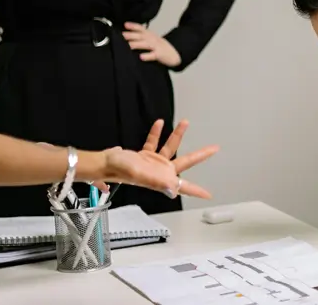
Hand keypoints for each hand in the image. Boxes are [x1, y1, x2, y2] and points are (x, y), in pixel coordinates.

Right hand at [103, 119, 217, 198]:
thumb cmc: (118, 170)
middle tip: (214, 149)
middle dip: (200, 155)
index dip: (196, 191)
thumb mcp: (138, 174)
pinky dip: (156, 133)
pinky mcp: (144, 155)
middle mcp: (160, 171)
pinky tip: (159, 123)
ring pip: (170, 147)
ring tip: (185, 122)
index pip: (183, 187)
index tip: (208, 194)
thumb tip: (174, 189)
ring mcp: (153, 163)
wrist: (103, 163)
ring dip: (177, 135)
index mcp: (161, 178)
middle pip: (185, 162)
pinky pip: (154, 142)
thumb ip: (156, 182)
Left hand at [123, 22, 181, 66]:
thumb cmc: (159, 46)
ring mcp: (156, 46)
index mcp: (149, 34)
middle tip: (122, 36)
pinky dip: (148, 56)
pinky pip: (153, 55)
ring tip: (129, 46)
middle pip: (141, 36)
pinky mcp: (160, 54)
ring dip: (137, 44)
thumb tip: (124, 36)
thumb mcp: (151, 38)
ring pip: (145, 44)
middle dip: (131, 35)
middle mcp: (152, 39)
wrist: (174, 53)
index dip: (133, 26)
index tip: (125, 25)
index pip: (140, 28)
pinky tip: (141, 57)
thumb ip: (140, 37)